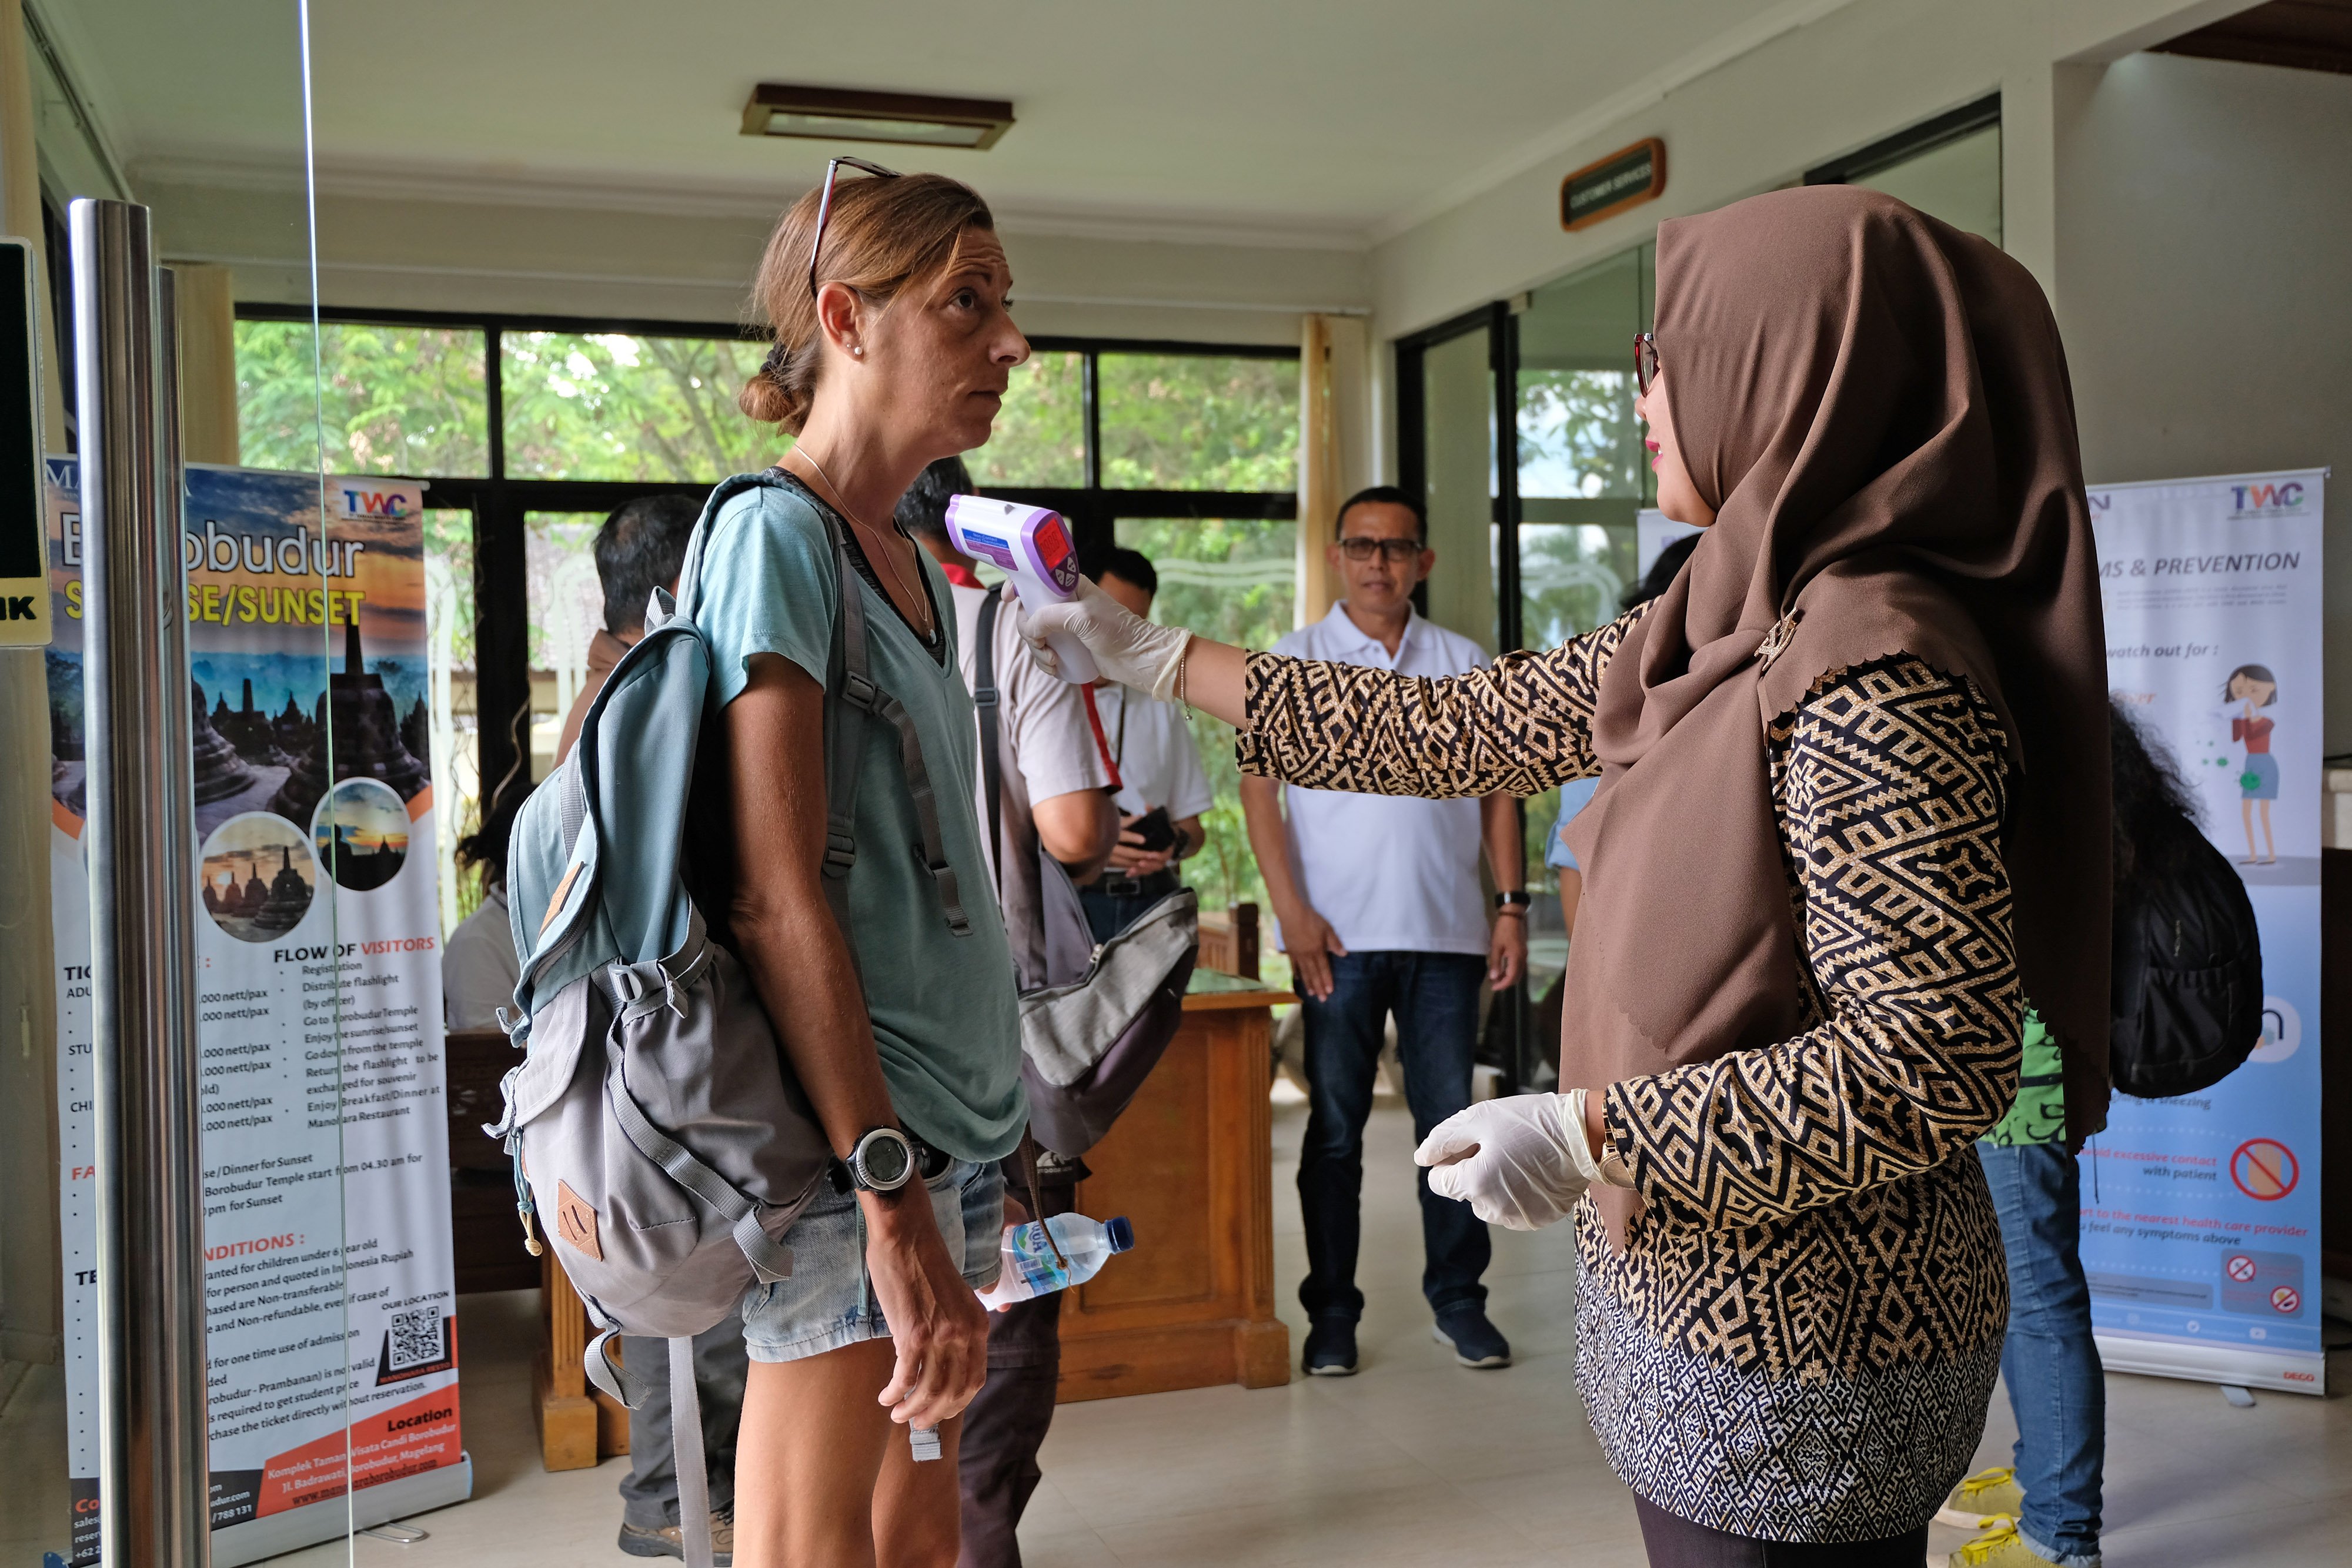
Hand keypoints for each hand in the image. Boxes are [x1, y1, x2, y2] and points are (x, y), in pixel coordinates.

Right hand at [864, 1190, 990, 1428]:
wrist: (907, 1236)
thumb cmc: (926, 1263)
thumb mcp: (958, 1297)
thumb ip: (959, 1326)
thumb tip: (949, 1357)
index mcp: (979, 1326)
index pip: (975, 1380)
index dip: (957, 1403)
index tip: (941, 1411)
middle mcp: (964, 1335)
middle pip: (953, 1393)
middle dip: (934, 1415)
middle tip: (917, 1423)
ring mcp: (940, 1336)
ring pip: (929, 1391)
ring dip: (911, 1410)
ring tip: (897, 1414)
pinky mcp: (913, 1333)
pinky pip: (905, 1377)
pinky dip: (894, 1393)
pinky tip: (885, 1397)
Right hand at [1015, 576, 1193, 700]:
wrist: (1138, 659)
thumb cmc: (1118, 631)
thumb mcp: (1082, 617)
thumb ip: (1049, 617)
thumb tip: (1028, 630)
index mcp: (1068, 586)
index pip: (1034, 578)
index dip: (1017, 585)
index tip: (1008, 600)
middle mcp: (1064, 604)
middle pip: (1028, 612)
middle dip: (1030, 632)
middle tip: (1043, 646)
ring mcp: (1065, 626)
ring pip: (1034, 636)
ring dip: (1038, 652)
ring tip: (1054, 662)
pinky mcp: (1068, 646)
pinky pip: (1044, 652)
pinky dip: (1045, 662)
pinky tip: (1057, 669)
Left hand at [1104, 812, 1172, 875]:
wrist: (1169, 838)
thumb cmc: (1162, 828)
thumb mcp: (1160, 819)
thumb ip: (1153, 813)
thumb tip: (1146, 805)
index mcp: (1168, 846)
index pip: (1166, 853)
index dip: (1159, 855)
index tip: (1151, 854)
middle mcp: (1164, 857)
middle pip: (1158, 865)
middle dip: (1149, 865)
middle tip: (1139, 863)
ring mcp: (1157, 863)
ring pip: (1151, 870)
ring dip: (1141, 871)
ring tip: (1131, 870)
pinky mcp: (1150, 866)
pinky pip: (1145, 872)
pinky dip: (1137, 873)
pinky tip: (1127, 873)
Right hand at [1278, 901, 1346, 1001]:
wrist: (1291, 914)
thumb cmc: (1311, 920)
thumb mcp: (1327, 929)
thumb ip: (1334, 943)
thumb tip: (1343, 954)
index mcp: (1318, 951)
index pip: (1324, 969)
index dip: (1327, 980)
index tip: (1330, 991)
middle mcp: (1308, 956)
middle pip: (1314, 974)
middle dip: (1319, 987)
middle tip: (1322, 999)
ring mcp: (1297, 955)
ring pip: (1304, 972)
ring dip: (1308, 984)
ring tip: (1311, 994)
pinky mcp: (1290, 951)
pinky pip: (1293, 965)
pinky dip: (1296, 973)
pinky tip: (1298, 979)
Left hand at [1415, 1094, 1587, 1230]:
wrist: (1583, 1135)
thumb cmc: (1528, 1122)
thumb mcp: (1479, 1119)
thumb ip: (1444, 1140)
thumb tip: (1422, 1159)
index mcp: (1474, 1184)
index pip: (1439, 1182)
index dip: (1448, 1161)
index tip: (1470, 1144)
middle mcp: (1493, 1210)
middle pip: (1465, 1192)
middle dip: (1473, 1170)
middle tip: (1499, 1145)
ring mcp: (1517, 1218)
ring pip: (1488, 1202)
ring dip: (1493, 1184)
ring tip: (1518, 1157)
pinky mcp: (1538, 1220)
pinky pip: (1513, 1208)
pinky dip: (1516, 1193)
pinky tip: (1533, 1171)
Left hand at [1487, 913, 1525, 991]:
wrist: (1513, 916)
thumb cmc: (1503, 930)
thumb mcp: (1496, 946)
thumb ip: (1496, 963)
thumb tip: (1494, 978)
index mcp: (1517, 958)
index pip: (1511, 977)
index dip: (1502, 984)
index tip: (1493, 987)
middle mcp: (1523, 958)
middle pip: (1516, 977)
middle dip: (1506, 982)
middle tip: (1494, 983)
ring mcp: (1524, 954)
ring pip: (1518, 972)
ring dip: (1508, 976)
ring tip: (1496, 977)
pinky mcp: (1523, 951)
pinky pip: (1518, 966)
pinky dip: (1511, 970)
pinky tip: (1502, 968)